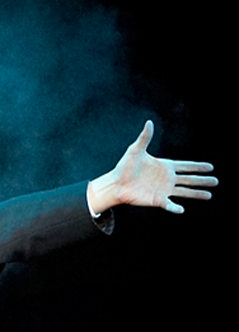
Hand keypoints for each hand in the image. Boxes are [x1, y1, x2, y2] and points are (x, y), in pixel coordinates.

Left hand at [88, 122, 217, 215]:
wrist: (115, 184)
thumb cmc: (124, 166)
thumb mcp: (136, 150)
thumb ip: (145, 138)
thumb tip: (149, 122)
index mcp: (165, 166)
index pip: (186, 166)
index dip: (198, 166)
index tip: (210, 167)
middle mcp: (167, 178)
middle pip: (190, 179)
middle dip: (203, 180)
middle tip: (216, 182)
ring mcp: (163, 190)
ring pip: (184, 192)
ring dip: (196, 194)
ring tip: (209, 195)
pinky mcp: (157, 200)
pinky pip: (169, 205)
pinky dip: (175, 208)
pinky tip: (182, 209)